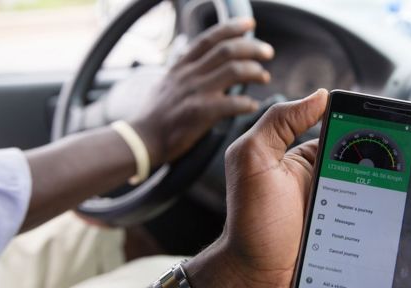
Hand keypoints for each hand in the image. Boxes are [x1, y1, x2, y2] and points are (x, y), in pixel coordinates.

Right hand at [130, 18, 273, 164]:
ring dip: (255, 71)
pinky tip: (252, 106)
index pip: (210, 38)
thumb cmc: (154, 115)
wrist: (141, 139)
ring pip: (234, 70)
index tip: (250, 24)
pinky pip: (231, 103)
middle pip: (228, 50)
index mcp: (182, 66)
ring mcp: (195, 92)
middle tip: (268, 52)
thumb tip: (190, 54)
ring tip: (264, 77)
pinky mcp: (199, 113)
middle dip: (253, 47)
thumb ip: (182, 69)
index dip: (232, 27)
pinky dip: (246, 103)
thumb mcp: (165, 83)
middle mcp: (189, 74)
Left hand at [185, 89, 410, 287]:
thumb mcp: (254, 160)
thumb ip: (280, 122)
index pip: (378, 137)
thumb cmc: (249, 223)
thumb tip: (320, 95)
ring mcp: (364, 225)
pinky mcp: (370, 256)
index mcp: (330, 163)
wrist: (250, 280)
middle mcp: (353, 190)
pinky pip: (409, 251)